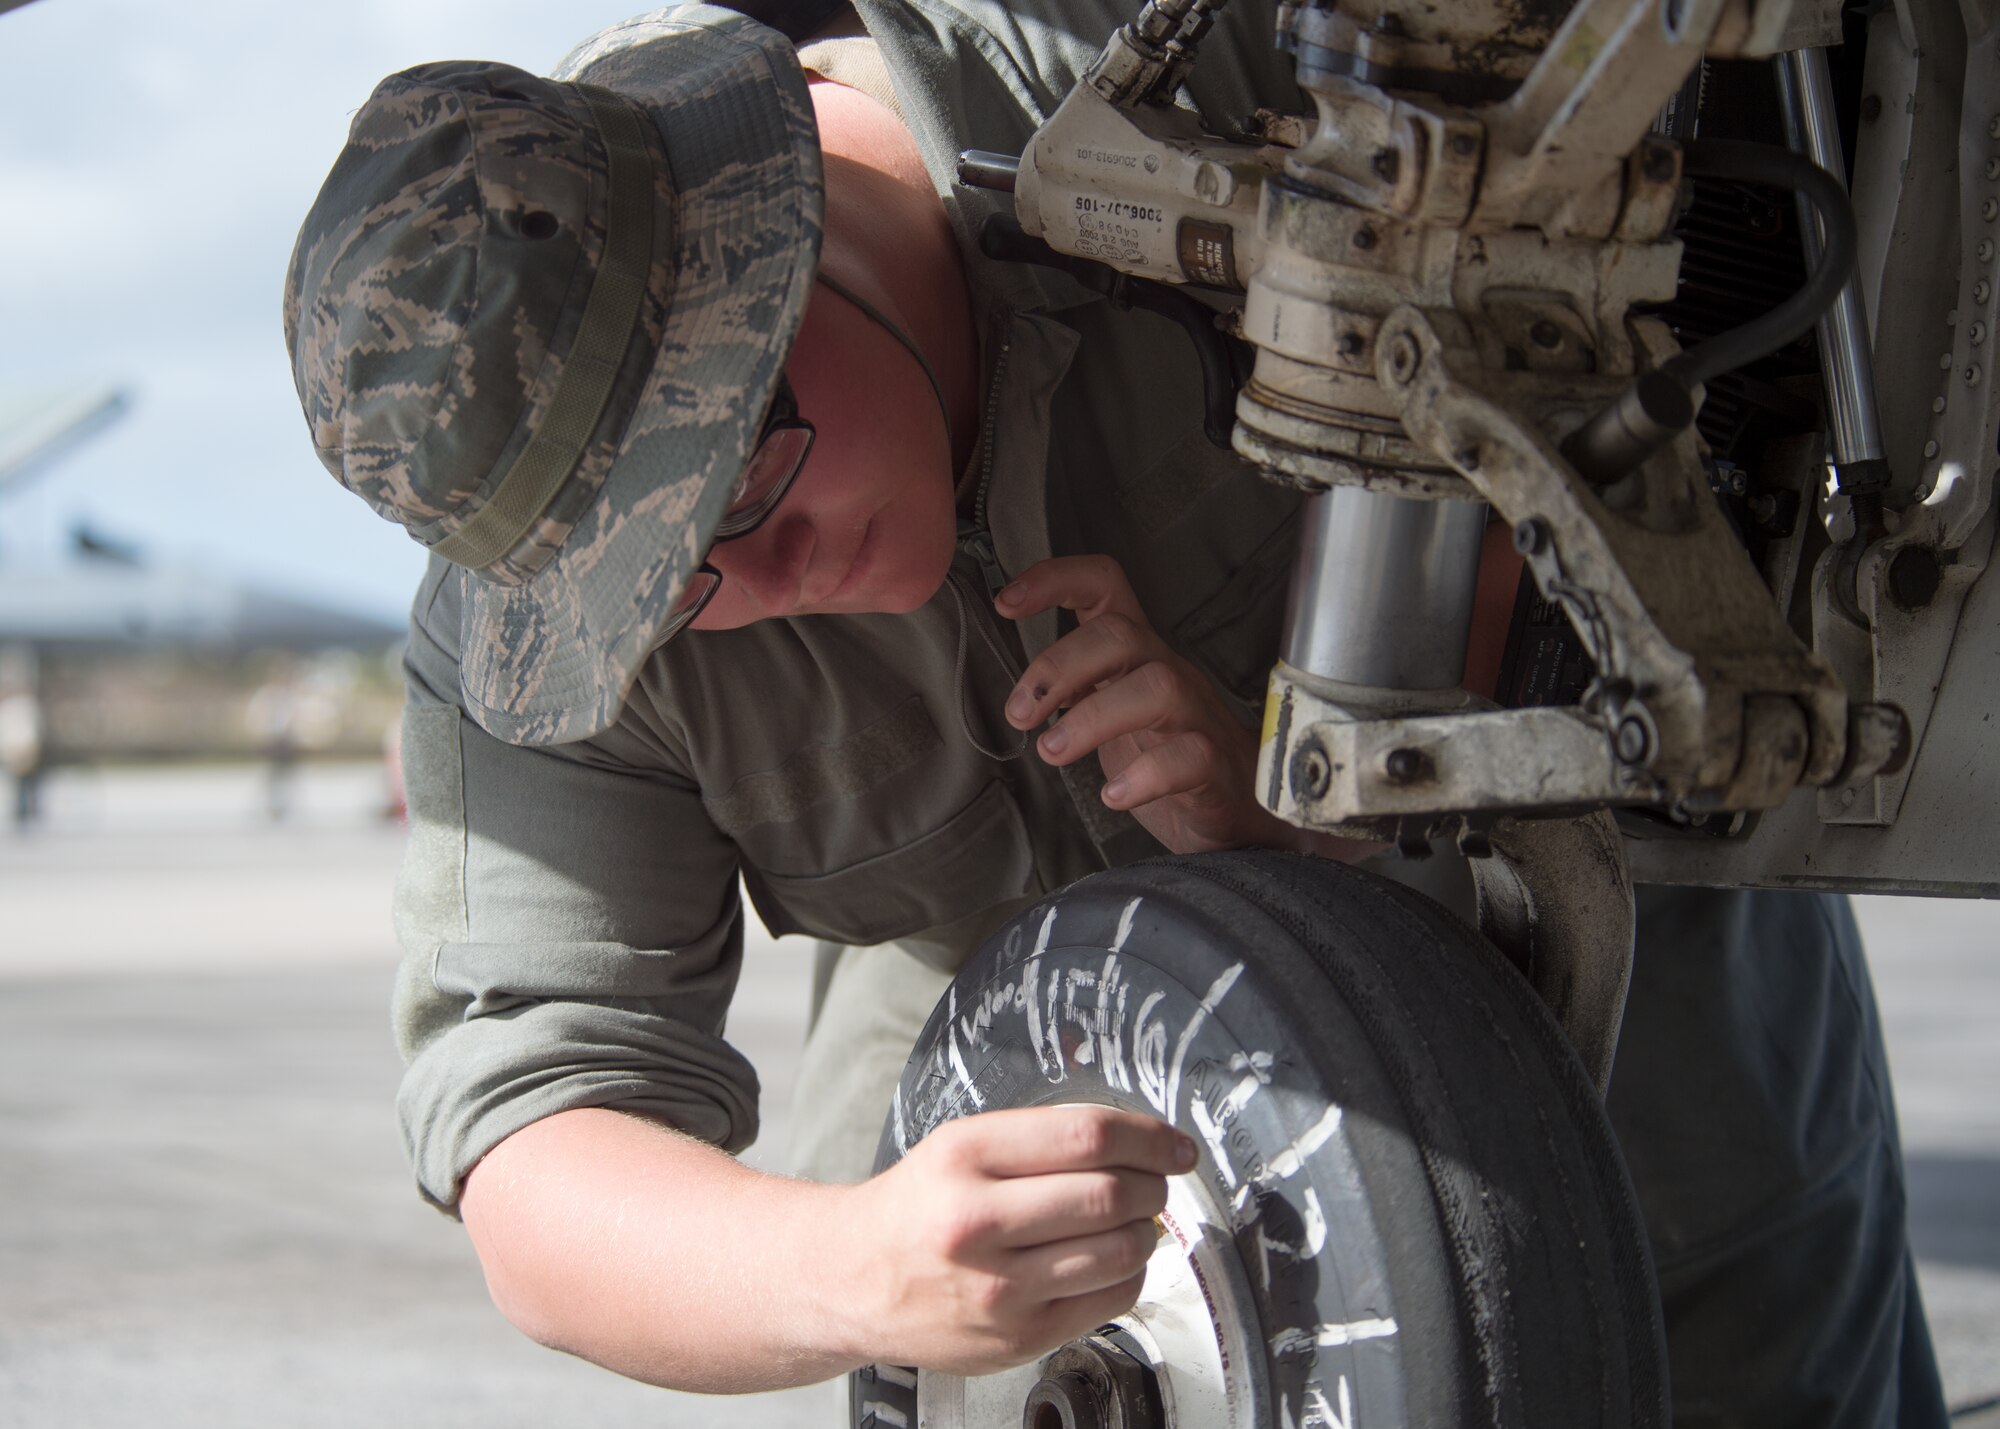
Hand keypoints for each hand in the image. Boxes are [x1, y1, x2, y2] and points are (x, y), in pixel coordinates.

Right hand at [838, 1105, 1195, 1373]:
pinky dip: (1128, 1274)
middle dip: (1154, 1184)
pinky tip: (1109, 1260)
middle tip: (1156, 1180)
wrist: (852, 1279)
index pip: (1087, 1136)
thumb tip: (1136, 1142)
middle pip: (1111, 1194)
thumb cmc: (916, 1207)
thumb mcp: (960, 1146)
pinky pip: (1111, 1300)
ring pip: (1120, 1250)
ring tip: (1131, 1219)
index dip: (1150, 1137)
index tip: (1174, 1145)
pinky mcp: (1017, 1337)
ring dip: (1146, 1230)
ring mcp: (998, 1288)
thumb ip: (1040, 1139)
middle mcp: (977, 1221)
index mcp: (964, 1156)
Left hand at [995, 554, 1298, 854]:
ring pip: (1156, 688)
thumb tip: (1025, 693)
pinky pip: (1190, 757)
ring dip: (1093, 718)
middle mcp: (1169, 674)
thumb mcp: (1118, 715)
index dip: (1056, 580)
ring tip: (1053, 752)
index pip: (1106, 588)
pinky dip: (1146, 777)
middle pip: (1120, 636)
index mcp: (1139, 657)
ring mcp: (1198, 718)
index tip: (1006, 601)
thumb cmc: (1174, 760)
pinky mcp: (1217, 767)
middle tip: (1020, 714)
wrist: (1244, 814)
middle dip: (1058, 667)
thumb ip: (1081, 693)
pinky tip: (1113, 795)